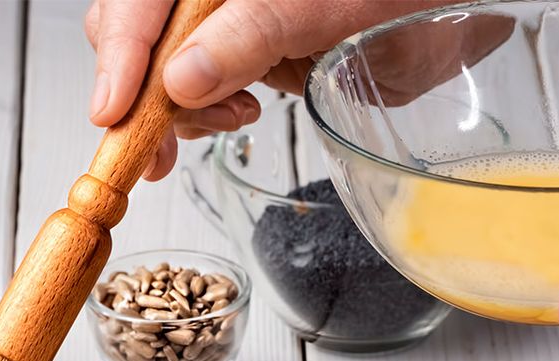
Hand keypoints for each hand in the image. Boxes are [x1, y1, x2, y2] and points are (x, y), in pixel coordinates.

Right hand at [84, 0, 441, 179]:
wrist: (444, 15)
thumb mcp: (327, 9)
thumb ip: (252, 34)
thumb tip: (181, 79)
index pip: (140, 0)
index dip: (120, 52)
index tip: (115, 111)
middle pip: (130, 28)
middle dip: (137, 91)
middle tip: (156, 147)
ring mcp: (216, 16)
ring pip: (150, 62)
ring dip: (171, 109)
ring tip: (230, 118)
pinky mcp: (230, 46)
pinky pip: (183, 82)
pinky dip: (196, 113)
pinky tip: (234, 113)